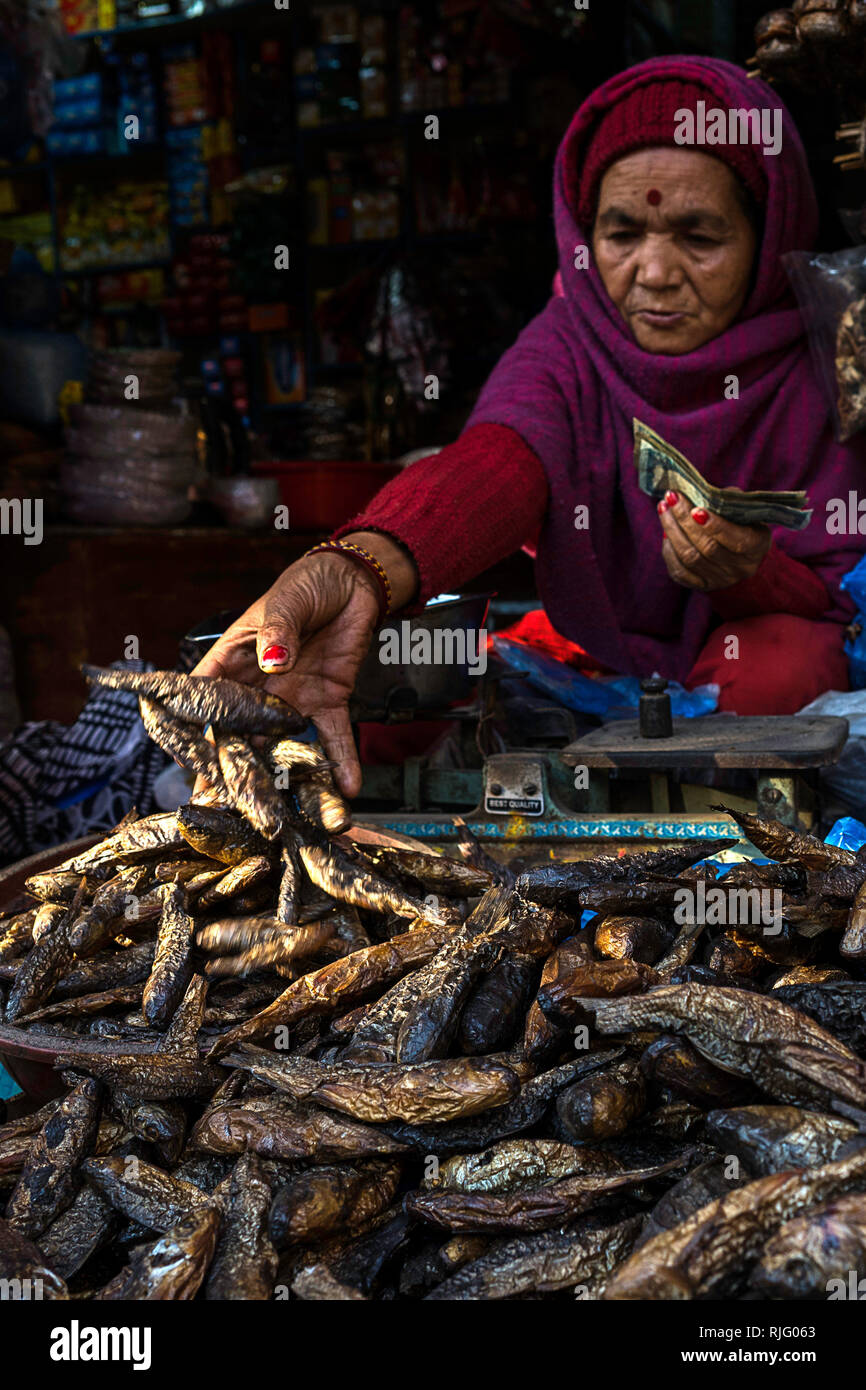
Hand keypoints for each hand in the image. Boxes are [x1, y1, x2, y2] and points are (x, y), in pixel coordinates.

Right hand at [192, 532, 417, 797]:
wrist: (354, 582)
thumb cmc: (307, 584)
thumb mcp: (286, 601)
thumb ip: (278, 631)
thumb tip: (274, 660)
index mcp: (234, 661)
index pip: (206, 700)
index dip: (195, 732)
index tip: (189, 766)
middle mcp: (259, 688)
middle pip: (241, 735)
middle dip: (234, 772)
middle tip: (226, 809)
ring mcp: (293, 699)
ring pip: (285, 745)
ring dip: (288, 778)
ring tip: (288, 815)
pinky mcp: (328, 701)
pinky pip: (334, 736)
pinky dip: (342, 761)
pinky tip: (347, 788)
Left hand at [658, 490, 770, 591]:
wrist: (742, 557)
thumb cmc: (742, 524)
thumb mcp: (744, 510)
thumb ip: (727, 502)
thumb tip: (700, 493)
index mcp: (756, 546)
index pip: (736, 539)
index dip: (715, 525)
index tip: (696, 508)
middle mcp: (740, 568)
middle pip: (708, 547)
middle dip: (685, 520)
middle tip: (671, 497)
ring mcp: (720, 580)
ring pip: (690, 558)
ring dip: (672, 531)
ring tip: (663, 508)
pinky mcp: (701, 585)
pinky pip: (679, 571)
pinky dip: (669, 550)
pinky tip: (665, 532)